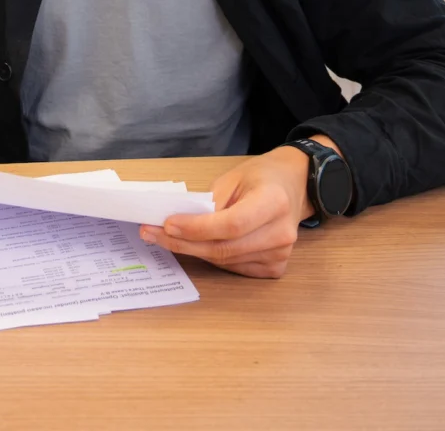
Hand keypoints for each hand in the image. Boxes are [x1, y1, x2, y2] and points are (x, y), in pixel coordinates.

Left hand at [139, 138, 338, 278]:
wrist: (292, 187)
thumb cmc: (261, 178)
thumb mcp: (234, 177)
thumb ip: (210, 201)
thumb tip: (178, 221)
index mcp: (274, 202)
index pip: (231, 224)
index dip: (197, 228)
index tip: (167, 223)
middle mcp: (281, 232)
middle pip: (224, 247)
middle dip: (183, 242)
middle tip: (152, 234)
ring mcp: (281, 254)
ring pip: (225, 261)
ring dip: (192, 251)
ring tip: (165, 237)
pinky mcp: (275, 267)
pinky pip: (234, 267)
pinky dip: (211, 257)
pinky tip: (195, 245)